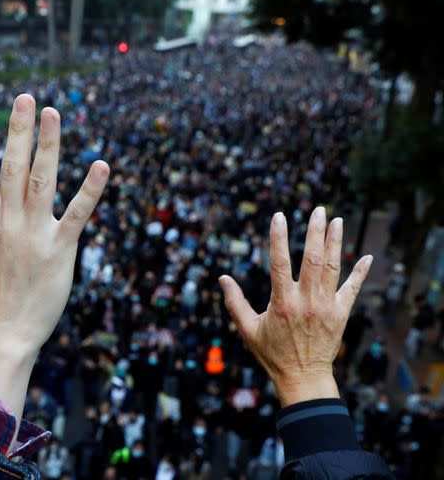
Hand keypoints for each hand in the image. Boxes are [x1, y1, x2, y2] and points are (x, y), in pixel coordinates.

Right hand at [0, 94, 108, 427]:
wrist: (6, 332)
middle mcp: (7, 222)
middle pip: (11, 168)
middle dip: (17, 131)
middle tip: (24, 98)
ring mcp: (33, 234)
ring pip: (40, 182)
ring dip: (47, 146)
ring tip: (52, 114)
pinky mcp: (60, 249)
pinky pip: (76, 215)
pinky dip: (89, 190)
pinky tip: (101, 165)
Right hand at [219, 207, 372, 406]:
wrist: (302, 377)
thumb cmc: (271, 353)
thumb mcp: (247, 329)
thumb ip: (234, 302)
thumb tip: (222, 278)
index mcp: (282, 303)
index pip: (280, 263)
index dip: (279, 238)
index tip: (279, 216)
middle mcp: (306, 302)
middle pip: (313, 259)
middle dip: (315, 232)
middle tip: (318, 210)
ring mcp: (326, 307)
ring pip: (333, 268)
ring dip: (335, 242)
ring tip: (337, 220)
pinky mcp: (341, 314)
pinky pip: (352, 289)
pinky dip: (360, 272)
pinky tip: (366, 256)